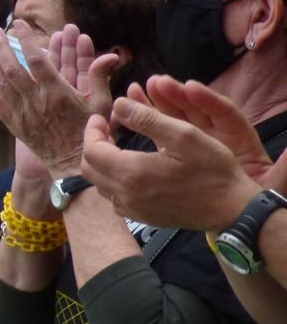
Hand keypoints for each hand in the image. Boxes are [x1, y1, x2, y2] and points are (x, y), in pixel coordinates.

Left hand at [0, 20, 105, 178]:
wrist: (73, 163)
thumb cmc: (89, 132)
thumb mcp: (100, 105)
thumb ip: (100, 78)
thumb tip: (111, 56)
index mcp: (58, 92)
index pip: (38, 60)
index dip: (27, 40)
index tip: (18, 25)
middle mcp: (37, 101)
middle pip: (13, 68)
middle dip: (2, 47)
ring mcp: (23, 113)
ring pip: (1, 83)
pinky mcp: (14, 125)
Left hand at [80, 76, 283, 229]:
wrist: (233, 210)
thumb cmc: (213, 170)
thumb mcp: (184, 135)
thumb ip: (146, 118)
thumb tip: (117, 105)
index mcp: (132, 173)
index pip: (92, 150)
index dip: (92, 130)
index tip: (102, 117)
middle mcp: (126, 196)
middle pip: (89, 168)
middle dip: (93, 145)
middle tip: (107, 129)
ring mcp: (133, 210)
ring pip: (100, 184)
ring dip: (102, 163)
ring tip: (117, 145)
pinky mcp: (143, 218)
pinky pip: (114, 198)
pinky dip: (113, 180)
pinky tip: (129, 168)